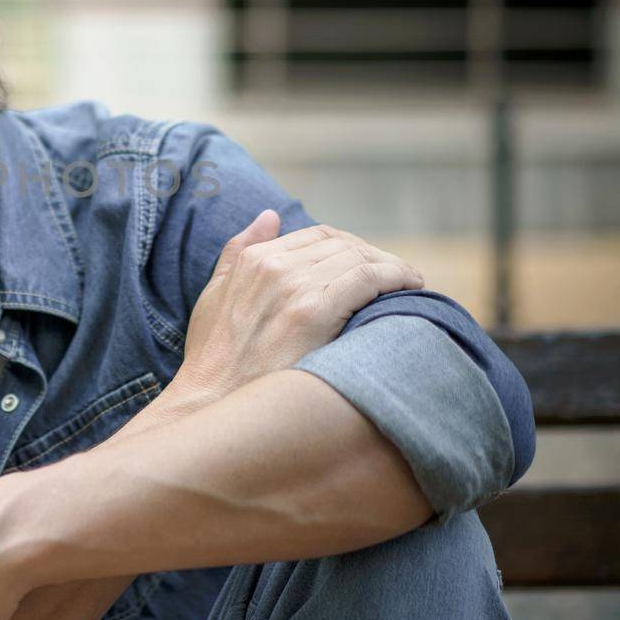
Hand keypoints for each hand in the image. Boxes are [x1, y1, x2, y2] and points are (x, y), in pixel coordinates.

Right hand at [177, 212, 424, 398]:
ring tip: (409, 283)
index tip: (370, 264)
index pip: (318, 236)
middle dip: (374, 255)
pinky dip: (396, 276)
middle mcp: (274, 265)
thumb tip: (269, 216)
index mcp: (253, 259)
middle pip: (343, 244)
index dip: (351, 247)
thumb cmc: (212, 361)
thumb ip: (238, 252)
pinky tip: (411, 288)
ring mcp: (294, 286)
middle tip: (398, 276)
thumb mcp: (213, 295)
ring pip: (359, 257)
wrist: (208, 403)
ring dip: (392, 266)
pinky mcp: (314, 311)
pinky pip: (369, 278)